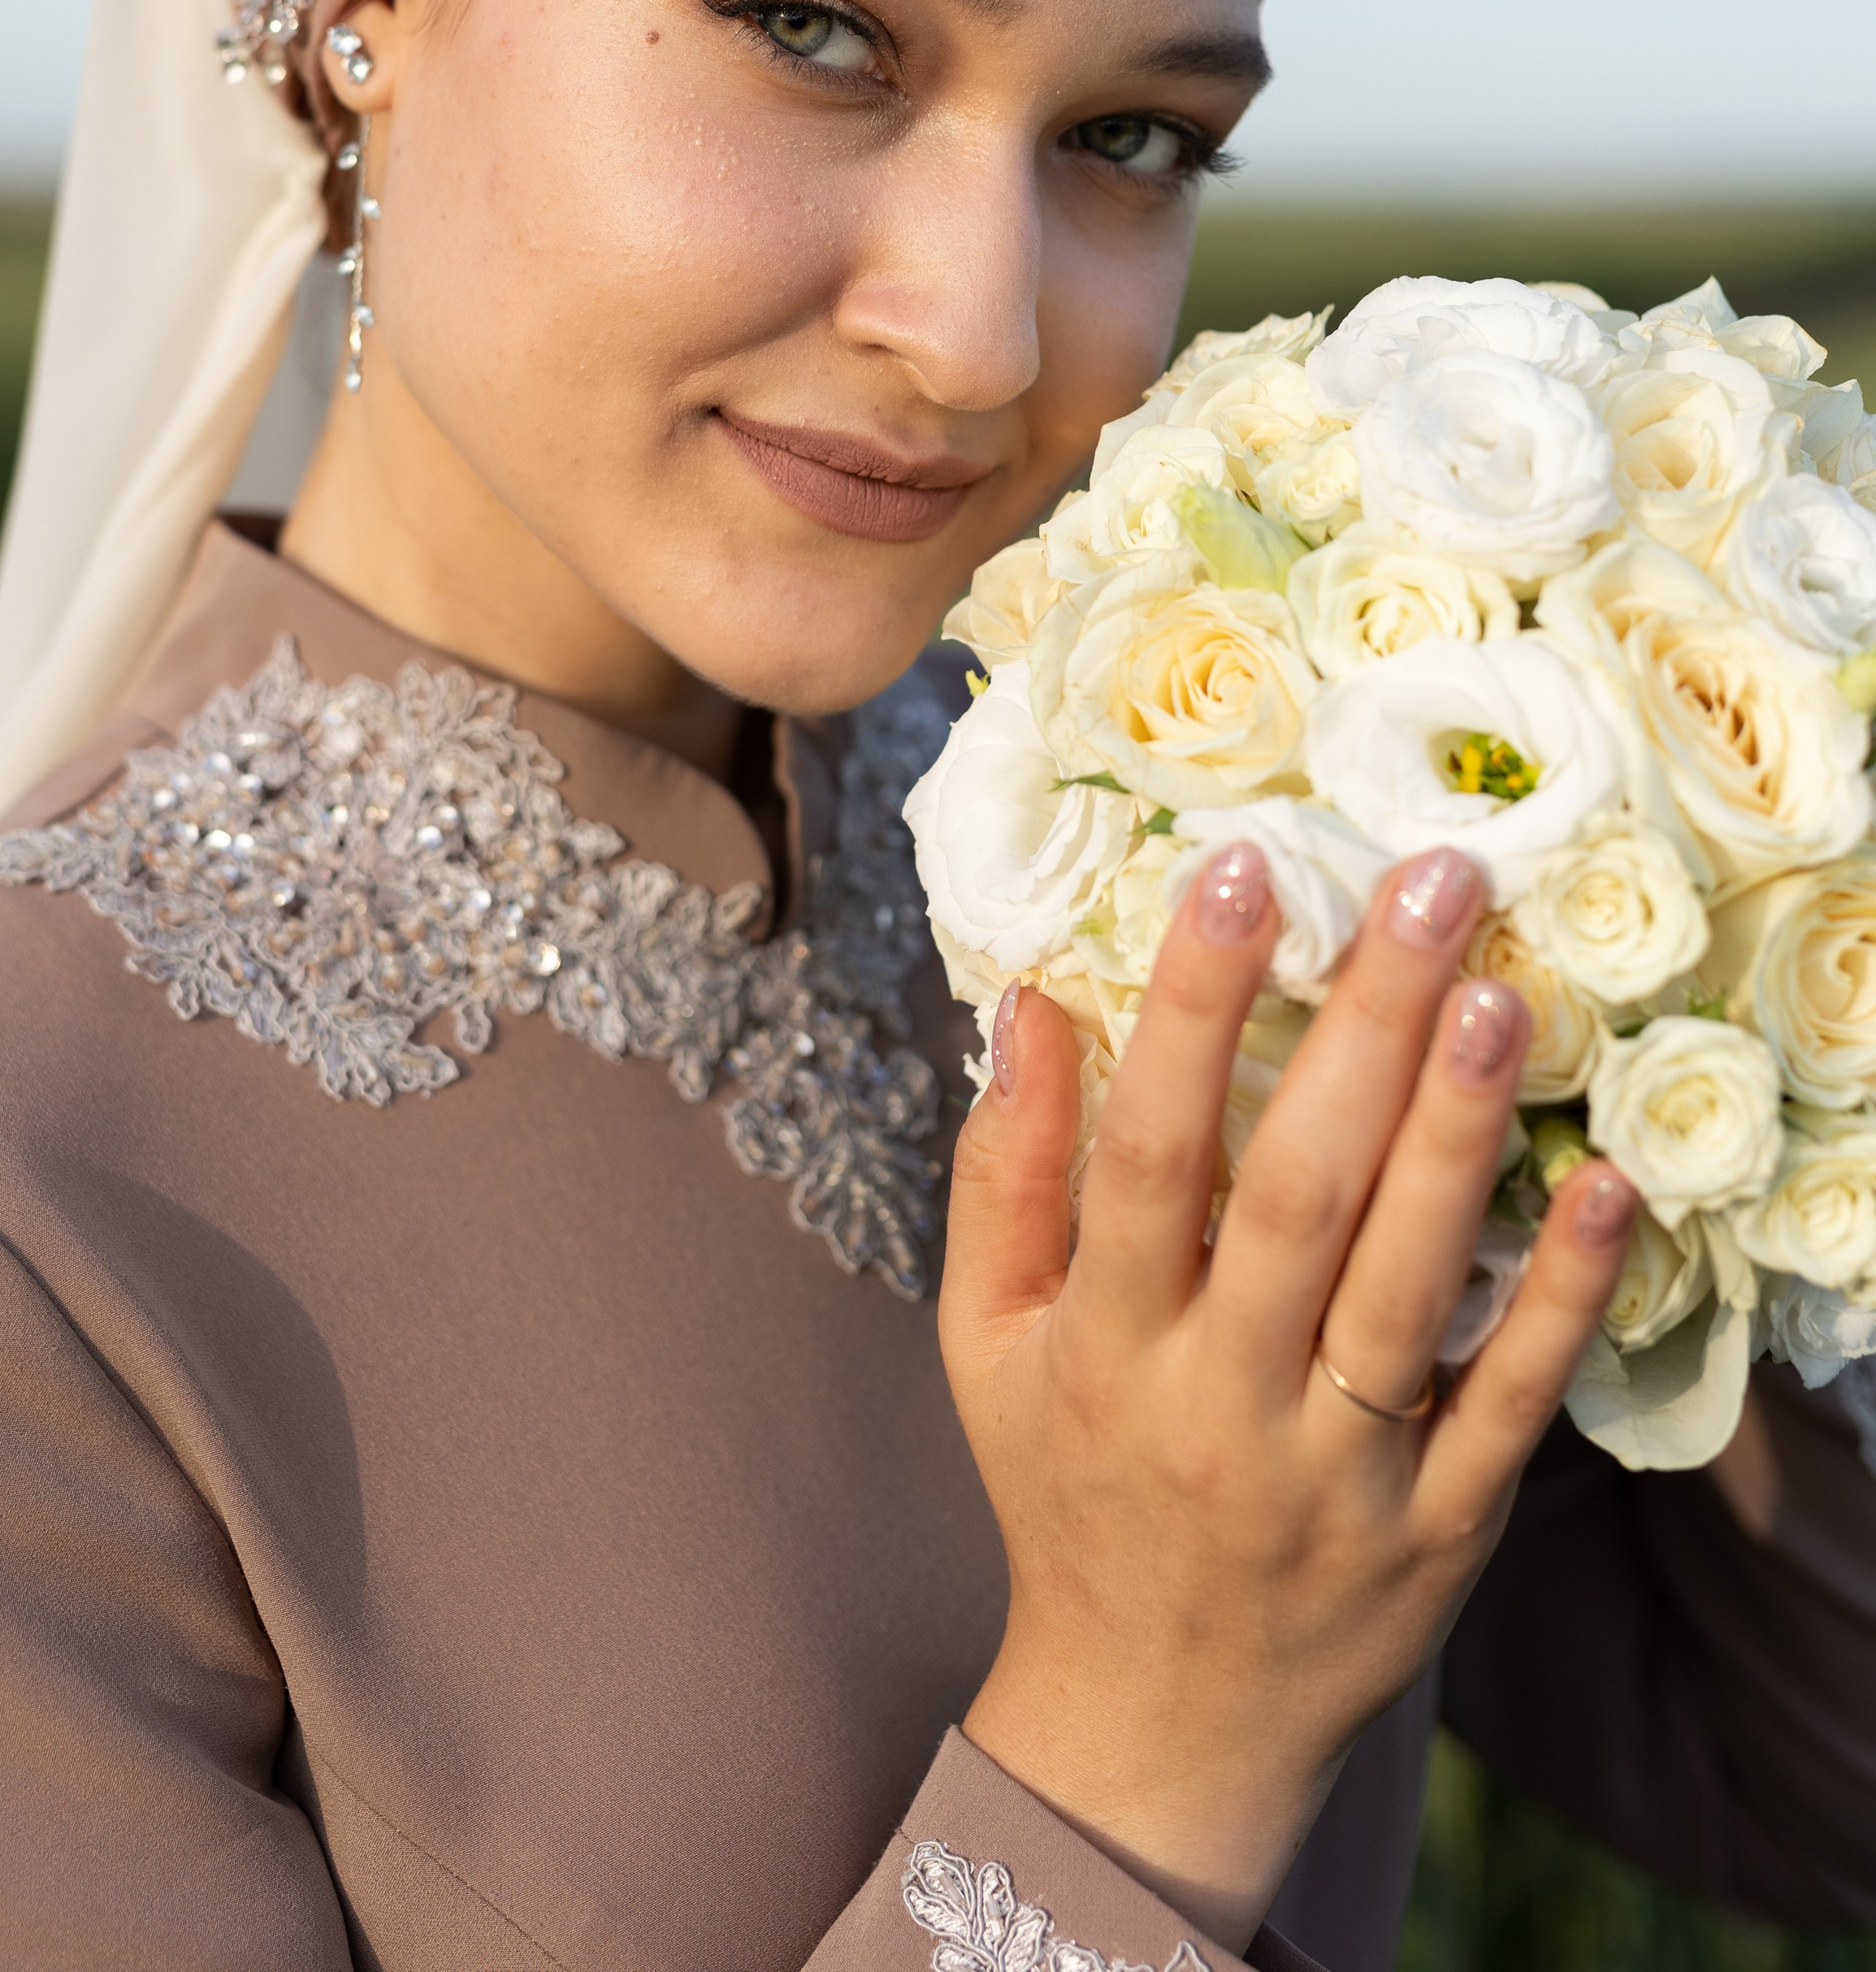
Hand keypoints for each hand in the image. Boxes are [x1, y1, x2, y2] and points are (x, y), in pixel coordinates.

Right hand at [942, 840, 1635, 1955]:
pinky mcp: (1440, 1534)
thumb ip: (1003, 1172)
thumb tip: (1033, 1001)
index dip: (1190, 1008)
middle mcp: (1219, 1403)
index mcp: (1105, 1344)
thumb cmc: (1067, 1490)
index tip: (1240, 869)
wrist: (1152, 1727)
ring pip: (1406, 1288)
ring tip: (1500, 996)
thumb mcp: (989, 1341)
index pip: (1148, 1152)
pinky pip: (1508, 1407)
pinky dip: (1562, 1302)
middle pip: (1296, 1197)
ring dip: (1457, 1138)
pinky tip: (1606, 1187)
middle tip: (1428, 884)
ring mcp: (1338, 1475)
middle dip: (1362, 1029)